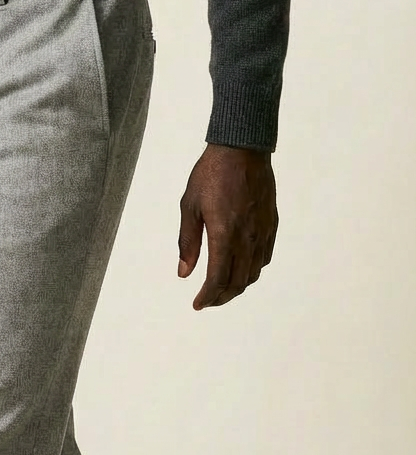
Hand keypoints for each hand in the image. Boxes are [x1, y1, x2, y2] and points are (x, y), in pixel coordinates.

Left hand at [177, 143, 277, 308]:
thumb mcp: (190, 206)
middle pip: (237, 282)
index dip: (208, 297)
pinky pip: (264, 257)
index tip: (198, 304)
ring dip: (237, 286)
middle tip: (207, 300)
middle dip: (221, 297)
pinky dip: (251, 269)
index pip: (218, 279)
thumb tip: (184, 272)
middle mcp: (247, 238)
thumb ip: (187, 242)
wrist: (242, 150)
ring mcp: (262, 232)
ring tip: (222, 287)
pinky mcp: (271, 224)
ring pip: (253, 273)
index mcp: (224, 234)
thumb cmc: (211, 174)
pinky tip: (240, 266)